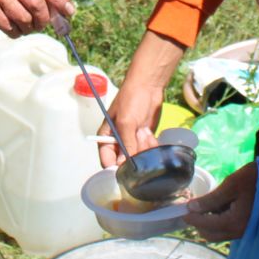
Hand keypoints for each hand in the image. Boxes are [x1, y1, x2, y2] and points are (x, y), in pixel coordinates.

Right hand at [0, 0, 72, 33]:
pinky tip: (10, 29)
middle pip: (38, 1)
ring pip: (26, 16)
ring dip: (28, 27)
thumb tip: (56, 2)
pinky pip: (10, 26)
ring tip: (23, 27)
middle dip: (45, 18)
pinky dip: (15, 32)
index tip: (69, 12)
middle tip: (44, 25)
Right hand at [98, 31, 186, 168]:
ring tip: (145, 132)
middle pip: (125, 161)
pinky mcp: (144, 139)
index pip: (107, 160)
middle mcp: (118, 141)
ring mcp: (132, 140)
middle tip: (139, 140)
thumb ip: (125, 145)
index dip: (115, 168)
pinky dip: (151, 145)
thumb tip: (123, 166)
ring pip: (139, 157)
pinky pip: (148, 151)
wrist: (148, 86)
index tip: (127, 171)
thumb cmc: (131, 100)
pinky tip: (150, 133)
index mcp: (107, 137)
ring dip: (144, 148)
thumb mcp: (126, 122)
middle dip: (134, 155)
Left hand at [187, 160, 258, 240]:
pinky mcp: (249, 227)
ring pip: (219, 233)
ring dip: (209, 222)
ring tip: (204, 205)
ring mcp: (245, 231)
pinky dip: (219, 221)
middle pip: (210, 235)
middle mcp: (239, 233)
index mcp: (234, 223)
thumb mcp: (230, 186)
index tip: (181, 209)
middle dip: (198, 223)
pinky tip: (218, 206)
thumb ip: (210, 200)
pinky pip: (228, 229)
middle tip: (191, 207)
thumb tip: (191, 208)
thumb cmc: (256, 179)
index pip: (205, 225)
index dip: (191, 217)